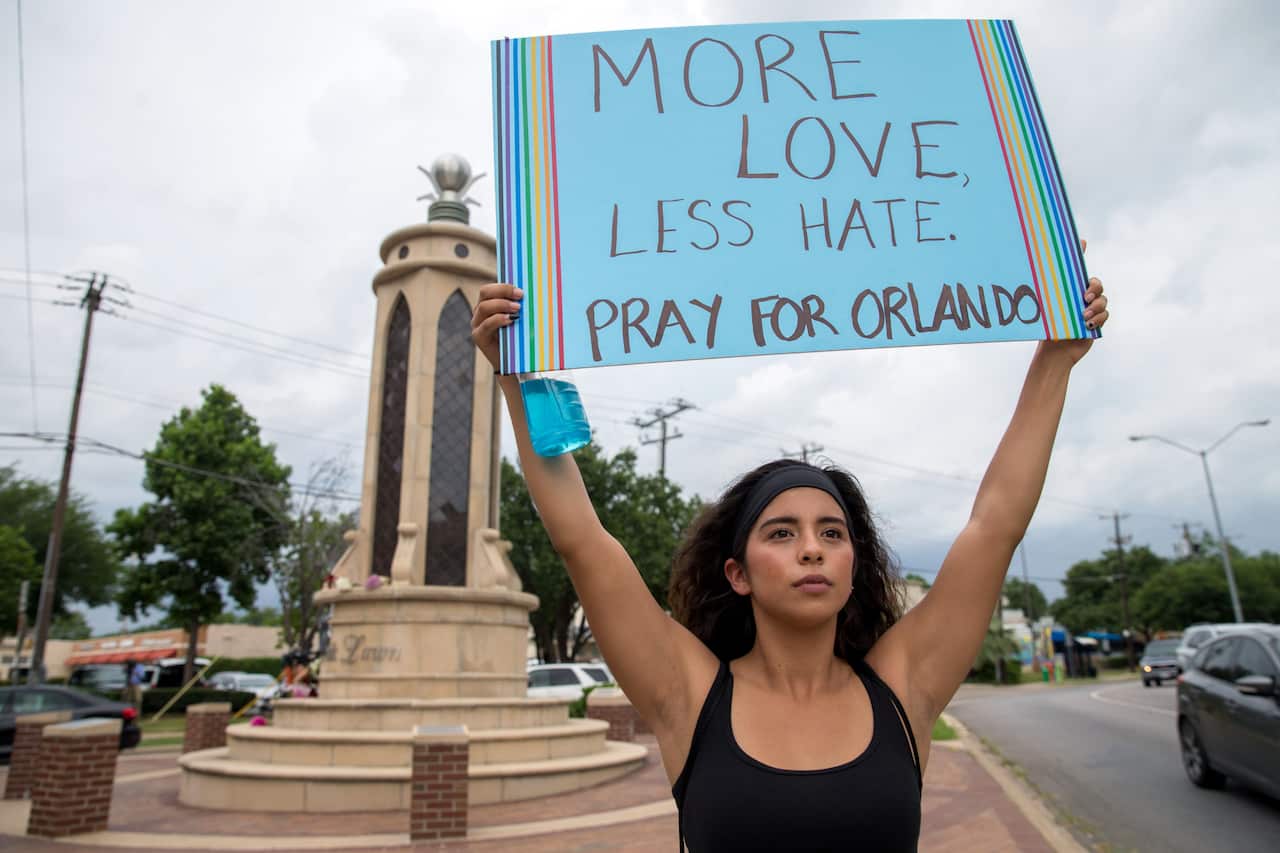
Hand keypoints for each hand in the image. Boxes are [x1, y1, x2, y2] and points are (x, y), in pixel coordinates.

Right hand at [470, 283, 523, 371]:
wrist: (511, 362)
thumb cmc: (517, 337)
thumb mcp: (519, 319)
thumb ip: (520, 306)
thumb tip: (536, 292)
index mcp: (488, 303)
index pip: (490, 288)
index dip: (503, 286)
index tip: (520, 290)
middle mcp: (480, 312)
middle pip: (485, 293)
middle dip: (503, 291)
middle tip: (520, 296)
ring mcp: (477, 324)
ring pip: (484, 307)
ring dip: (502, 305)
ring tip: (517, 309)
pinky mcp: (479, 337)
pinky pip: (486, 324)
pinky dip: (499, 320)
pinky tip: (510, 320)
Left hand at [1041, 241, 1107, 364]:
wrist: (1053, 351)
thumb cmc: (1046, 329)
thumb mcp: (1043, 309)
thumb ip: (1040, 294)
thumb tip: (1020, 273)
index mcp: (1069, 290)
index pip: (1077, 269)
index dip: (1080, 253)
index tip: (1082, 241)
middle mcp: (1082, 297)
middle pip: (1096, 284)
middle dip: (1094, 288)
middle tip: (1085, 295)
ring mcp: (1091, 309)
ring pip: (1103, 300)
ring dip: (1096, 307)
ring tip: (1083, 315)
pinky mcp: (1096, 322)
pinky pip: (1104, 315)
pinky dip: (1098, 319)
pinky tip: (1087, 324)